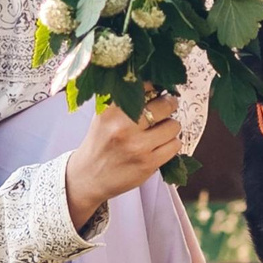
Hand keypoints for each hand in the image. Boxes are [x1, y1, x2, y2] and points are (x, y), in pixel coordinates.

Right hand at [64, 86, 182, 232]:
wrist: (88, 176)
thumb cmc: (100, 143)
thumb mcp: (104, 116)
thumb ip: (126, 101)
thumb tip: (157, 86)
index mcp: (111, 111)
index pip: (146, 86)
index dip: (157, 86)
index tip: (159, 90)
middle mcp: (123, 127)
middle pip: (165, 105)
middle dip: (169, 105)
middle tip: (167, 107)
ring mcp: (137, 146)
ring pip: (173, 126)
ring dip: (170, 127)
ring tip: (160, 131)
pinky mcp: (148, 163)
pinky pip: (174, 145)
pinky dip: (171, 144)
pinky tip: (160, 145)